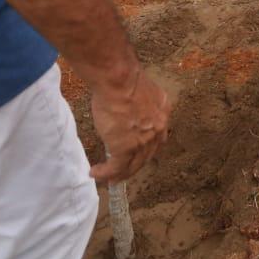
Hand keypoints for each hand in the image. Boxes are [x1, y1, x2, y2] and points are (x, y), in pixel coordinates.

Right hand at [88, 66, 169, 183]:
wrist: (118, 80)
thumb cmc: (122, 78)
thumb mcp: (140, 90)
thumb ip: (139, 103)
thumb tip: (128, 107)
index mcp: (163, 111)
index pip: (156, 135)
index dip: (146, 147)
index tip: (135, 153)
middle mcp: (158, 128)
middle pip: (147, 154)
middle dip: (134, 165)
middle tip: (122, 172)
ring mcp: (143, 141)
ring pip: (133, 165)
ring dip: (120, 173)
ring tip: (109, 179)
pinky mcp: (126, 148)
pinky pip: (116, 167)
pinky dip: (106, 173)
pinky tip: (96, 173)